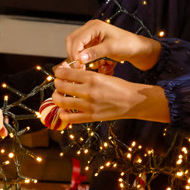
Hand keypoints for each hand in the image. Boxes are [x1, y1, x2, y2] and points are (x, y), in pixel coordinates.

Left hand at [51, 66, 168, 124]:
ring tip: (59, 96)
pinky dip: (63, 114)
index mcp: (92, 77)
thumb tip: (68, 73)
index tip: (58, 73)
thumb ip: (85, 76)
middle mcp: (89, 91)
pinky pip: (69, 117)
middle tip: (59, 84)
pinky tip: (65, 110)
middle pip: (61, 86)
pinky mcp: (91, 117)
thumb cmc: (119, 87)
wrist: (133, 101)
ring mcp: (89, 105)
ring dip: (56, 97)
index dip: (58, 72)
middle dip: (57, 84)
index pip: (66, 73)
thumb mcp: (103, 75)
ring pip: (61, 101)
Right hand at [64, 20, 160, 71]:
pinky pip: (85, 54)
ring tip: (92, 68)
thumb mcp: (112, 48)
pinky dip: (90, 62)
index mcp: (94, 26)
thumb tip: (80, 59)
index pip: (75, 39)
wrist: (138, 48)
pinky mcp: (94, 45)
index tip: (79, 66)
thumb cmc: (128, 44)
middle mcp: (90, 30)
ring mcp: (91, 37)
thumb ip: (95, 53)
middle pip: (73, 43)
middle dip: (76, 57)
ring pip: (78, 49)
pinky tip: (100, 67)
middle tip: (81, 69)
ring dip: (83, 60)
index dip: (75, 53)